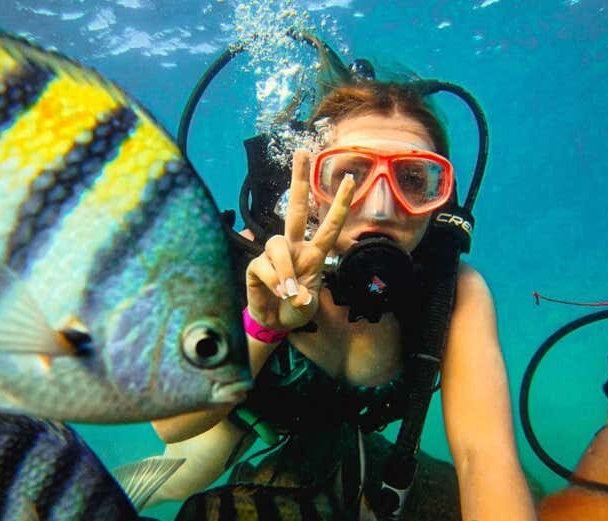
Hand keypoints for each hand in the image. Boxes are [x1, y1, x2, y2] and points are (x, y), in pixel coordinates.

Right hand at [245, 149, 354, 333]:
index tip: (351, 179)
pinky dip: (274, 282)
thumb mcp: (306, 307)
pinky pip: (264, 266)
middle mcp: (294, 248)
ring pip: (278, 245)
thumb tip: (295, 295)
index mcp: (313, 254)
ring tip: (288, 293)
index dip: (340, 204)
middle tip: (302, 152)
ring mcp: (274, 255)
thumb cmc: (294, 310)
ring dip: (286, 271)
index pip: (329, 225)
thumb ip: (303, 300)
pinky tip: (277, 294)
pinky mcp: (256, 265)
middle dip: (298, 180)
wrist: (273, 323)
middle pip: (295, 209)